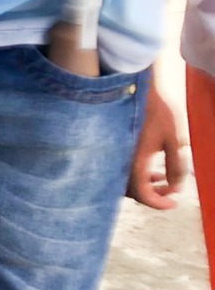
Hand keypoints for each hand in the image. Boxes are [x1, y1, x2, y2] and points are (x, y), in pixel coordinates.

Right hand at [126, 83, 188, 209]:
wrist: (132, 86)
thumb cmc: (156, 110)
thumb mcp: (175, 140)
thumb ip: (177, 167)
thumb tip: (177, 187)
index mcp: (134, 164)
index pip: (143, 196)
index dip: (160, 203)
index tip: (174, 203)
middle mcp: (119, 162)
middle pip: (132, 192)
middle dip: (154, 195)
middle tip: (171, 192)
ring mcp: (114, 153)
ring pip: (125, 180)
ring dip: (145, 184)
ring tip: (162, 178)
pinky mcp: (112, 145)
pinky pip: (120, 168)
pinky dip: (136, 172)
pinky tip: (150, 163)